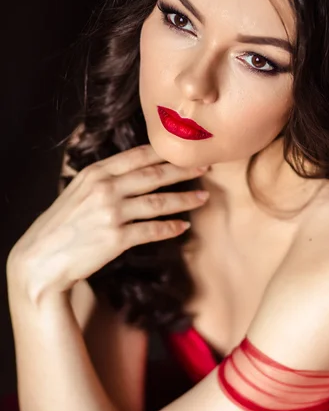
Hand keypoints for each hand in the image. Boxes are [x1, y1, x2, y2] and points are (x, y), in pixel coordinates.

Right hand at [7, 145, 209, 300]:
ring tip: (203, 197)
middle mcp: (105, 189)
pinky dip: (170, 228)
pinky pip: (152, 230)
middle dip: (183, 170)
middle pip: (153, 175)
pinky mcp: (116, 239)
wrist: (42, 259)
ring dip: (185, 200)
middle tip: (205, 167)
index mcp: (95, 173)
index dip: (166, 153)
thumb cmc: (60, 226)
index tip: (187, 150)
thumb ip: (102, 180)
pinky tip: (183, 227)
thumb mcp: (77, 192)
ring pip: (158, 202)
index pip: (138, 156)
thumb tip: (131, 173)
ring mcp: (111, 213)